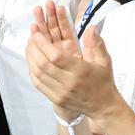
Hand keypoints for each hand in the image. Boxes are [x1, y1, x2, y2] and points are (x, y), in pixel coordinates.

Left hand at [26, 1, 117, 121]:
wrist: (103, 106)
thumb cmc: (103, 82)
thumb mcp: (104, 61)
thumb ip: (96, 43)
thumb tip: (92, 28)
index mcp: (80, 72)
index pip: (56, 57)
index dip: (43, 44)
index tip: (37, 34)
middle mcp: (68, 83)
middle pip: (43, 65)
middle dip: (34, 48)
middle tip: (31, 36)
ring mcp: (60, 93)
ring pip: (38, 74)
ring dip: (31, 58)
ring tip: (29, 46)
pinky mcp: (55, 99)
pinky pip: (38, 84)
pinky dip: (32, 70)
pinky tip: (31, 61)